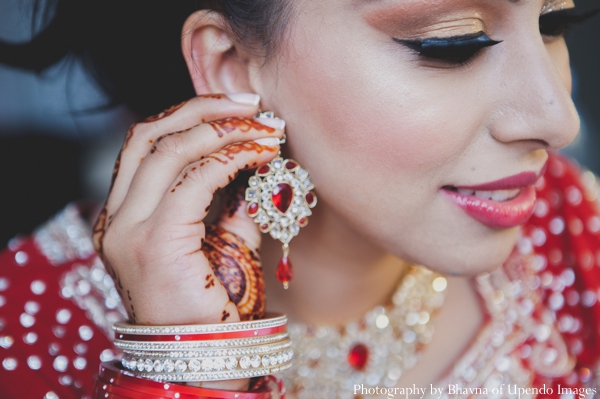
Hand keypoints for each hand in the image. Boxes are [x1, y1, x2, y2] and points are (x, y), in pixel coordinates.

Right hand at [92, 94, 283, 329]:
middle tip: (251, 104)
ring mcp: (127, 230)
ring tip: (263, 128)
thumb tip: (261, 163)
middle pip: (149, 133)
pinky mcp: (154, 242)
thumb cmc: (210, 306)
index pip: (145, 144)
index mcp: (123, 216)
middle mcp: (116, 219)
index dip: (190, 116)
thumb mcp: (222, 244)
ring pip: (168, 149)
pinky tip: (259, 154)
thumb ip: (233, 204)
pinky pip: (193, 180)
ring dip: (222, 130)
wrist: (199, 358)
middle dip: (203, 109)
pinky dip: (230, 158)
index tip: (237, 110)